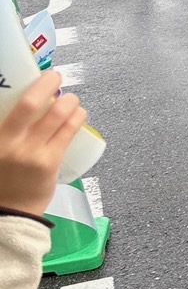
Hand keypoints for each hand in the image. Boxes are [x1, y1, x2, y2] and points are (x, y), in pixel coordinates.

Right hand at [0, 71, 86, 216]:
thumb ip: (8, 128)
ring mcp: (31, 153)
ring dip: (70, 101)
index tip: (39, 75)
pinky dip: (77, 117)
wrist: (9, 213)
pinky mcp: (50, 163)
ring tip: (71, 99)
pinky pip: (69, 132)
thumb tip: (30, 102)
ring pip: (58, 115)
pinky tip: (79, 114)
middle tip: (55, 77)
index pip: (13, 104)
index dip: (30, 84)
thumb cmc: (3, 176)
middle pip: (32, 103)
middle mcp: (10, 143)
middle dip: (48, 83)